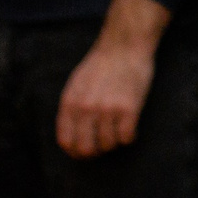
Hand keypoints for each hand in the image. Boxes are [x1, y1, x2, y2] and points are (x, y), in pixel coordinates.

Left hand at [55, 0, 167, 158]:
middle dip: (96, 152)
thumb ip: (72, 108)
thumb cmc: (101, 63)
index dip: (75, 152)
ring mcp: (107, 109)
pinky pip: (127, 137)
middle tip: (104, 145)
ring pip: (109, 144)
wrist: (124, 45)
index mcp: (70, 103)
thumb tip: (73, 135)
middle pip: (86, 149)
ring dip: (115, 142)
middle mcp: (86, 109)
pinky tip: (130, 127)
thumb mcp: (76, 84)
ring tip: (119, 130)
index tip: (85, 152)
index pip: (66, 141)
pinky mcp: (128, 108)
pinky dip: (129, 136)